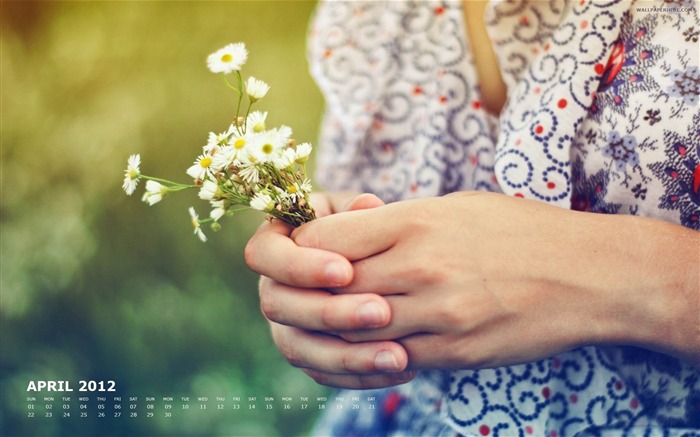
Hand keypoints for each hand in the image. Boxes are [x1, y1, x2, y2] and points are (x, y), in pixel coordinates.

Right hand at [246, 192, 415, 388]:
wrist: (380, 258)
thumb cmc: (365, 224)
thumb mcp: (362, 211)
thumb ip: (360, 212)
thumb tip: (367, 206)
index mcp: (274, 243)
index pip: (263, 255)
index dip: (299, 266)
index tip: (345, 270)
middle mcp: (272, 287)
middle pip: (279, 307)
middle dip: (329, 312)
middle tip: (381, 312)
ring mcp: (286, 324)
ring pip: (299, 348)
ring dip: (347, 355)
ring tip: (398, 355)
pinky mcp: (308, 354)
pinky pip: (324, 373)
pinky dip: (361, 374)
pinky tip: (402, 368)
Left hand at [292, 191, 699, 369]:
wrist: (588, 275)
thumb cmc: (519, 231)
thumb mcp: (454, 207)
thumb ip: (394, 223)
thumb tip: (341, 236)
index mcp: (415, 221)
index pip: (324, 240)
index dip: (302, 249)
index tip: (304, 252)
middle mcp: (419, 268)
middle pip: (329, 288)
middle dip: (307, 292)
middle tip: (304, 292)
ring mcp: (436, 315)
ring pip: (352, 331)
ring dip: (333, 328)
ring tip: (330, 320)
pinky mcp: (453, 352)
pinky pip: (389, 360)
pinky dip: (368, 355)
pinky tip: (368, 345)